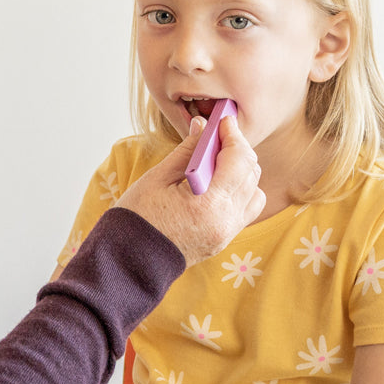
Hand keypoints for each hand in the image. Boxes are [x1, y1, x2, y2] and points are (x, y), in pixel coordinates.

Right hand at [117, 114, 264, 266]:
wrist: (129, 262)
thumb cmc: (137, 218)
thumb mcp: (158, 177)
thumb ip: (188, 151)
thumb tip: (203, 127)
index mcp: (208, 203)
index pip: (238, 159)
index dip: (233, 134)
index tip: (222, 121)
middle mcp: (225, 220)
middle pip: (251, 173)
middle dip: (238, 149)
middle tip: (217, 137)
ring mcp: (227, 233)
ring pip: (255, 191)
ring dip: (242, 171)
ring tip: (215, 163)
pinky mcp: (224, 240)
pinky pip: (246, 209)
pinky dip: (239, 191)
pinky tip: (216, 185)